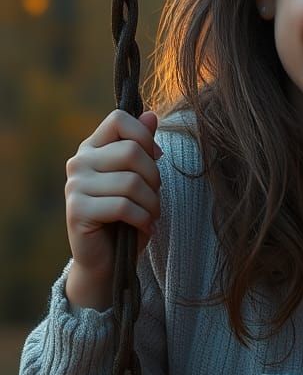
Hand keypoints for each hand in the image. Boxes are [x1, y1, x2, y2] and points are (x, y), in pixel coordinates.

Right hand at [65, 109, 161, 306]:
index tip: (155, 157)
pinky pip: (123, 206)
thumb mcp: (140, 177)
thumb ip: (143, 146)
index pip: (119, 119)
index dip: (144, 136)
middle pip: (131, 151)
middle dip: (154, 176)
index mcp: (93, 147)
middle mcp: (79, 162)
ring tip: (151, 214)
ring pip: (131, 182)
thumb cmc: (127, 214)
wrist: (107, 259)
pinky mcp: (77, 210)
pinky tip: (145, 227)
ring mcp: (75, 185)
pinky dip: (143, 218)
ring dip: (152, 203)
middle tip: (156, 197)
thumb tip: (151, 115)